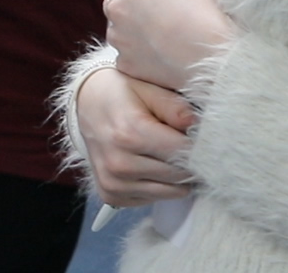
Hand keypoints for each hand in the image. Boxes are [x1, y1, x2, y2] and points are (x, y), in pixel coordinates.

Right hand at [76, 67, 196, 206]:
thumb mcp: (148, 87)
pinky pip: (152, 199)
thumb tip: (198, 126)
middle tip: (182, 143)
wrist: (86, 104)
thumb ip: (175, 107)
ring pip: (170, 192)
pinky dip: (158, 185)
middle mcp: (119, 163)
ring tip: (166, 153)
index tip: (201, 138)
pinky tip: (149, 165)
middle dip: (189, 161)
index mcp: (130, 133)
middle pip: (179, 175)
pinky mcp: (111, 195)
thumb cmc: (121, 93)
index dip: (199, 145)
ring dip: (175, 177)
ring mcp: (113, 182)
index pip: (183, 152)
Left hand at [104, 0, 235, 91]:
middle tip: (156, 13)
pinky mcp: (124, 62)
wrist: (213, 59)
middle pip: (115, 0)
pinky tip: (161, 58)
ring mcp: (119, 35)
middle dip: (131, 5)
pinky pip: (127, 55)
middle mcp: (119, 6)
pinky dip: (139, 56)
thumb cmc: (208, 18)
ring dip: (133, 32)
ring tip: (162, 39)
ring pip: (118, 29)